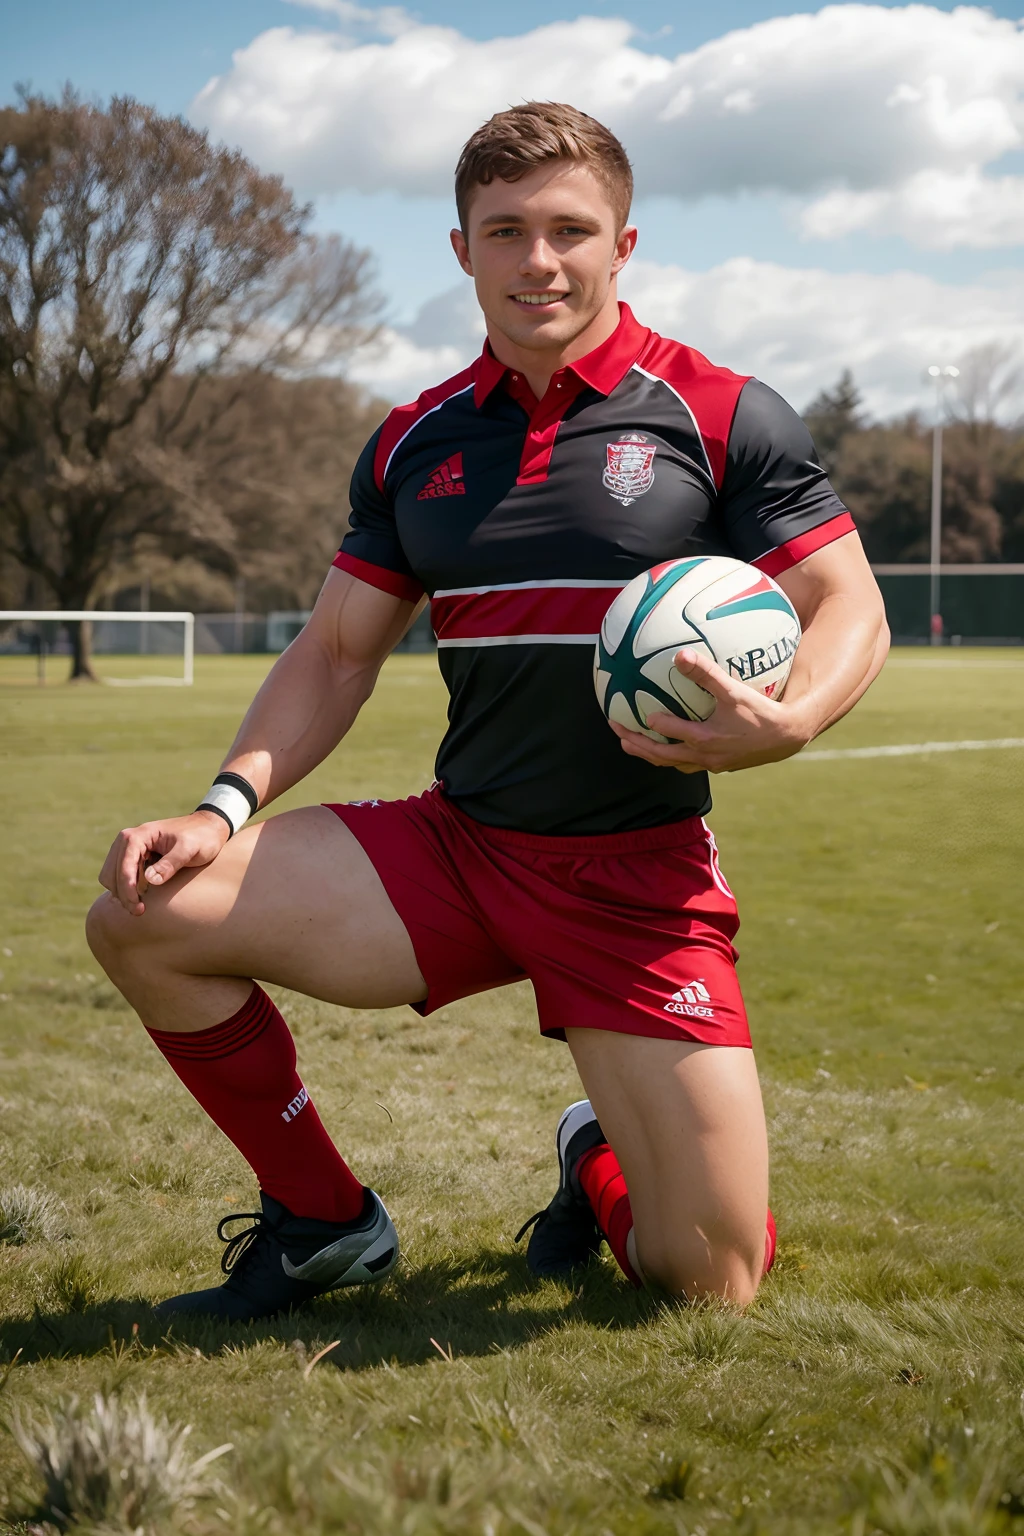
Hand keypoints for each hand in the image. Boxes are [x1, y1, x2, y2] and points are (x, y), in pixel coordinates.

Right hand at [98, 811, 230, 914]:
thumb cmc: (201, 837)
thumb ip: (171, 863)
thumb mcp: (190, 849)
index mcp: (139, 835)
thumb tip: (149, 880)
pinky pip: (119, 876)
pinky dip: (124, 889)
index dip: (128, 888)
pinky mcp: (132, 857)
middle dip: (123, 894)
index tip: (138, 906)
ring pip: (111, 876)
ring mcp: (128, 848)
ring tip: (139, 908)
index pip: (124, 865)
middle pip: (112, 873)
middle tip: (139, 912)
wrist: (207, 828)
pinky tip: (140, 899)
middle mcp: (127, 840)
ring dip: (121, 894)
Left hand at [611, 648, 813, 774]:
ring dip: (652, 755)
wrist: (787, 737)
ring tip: (635, 745)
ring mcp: (711, 764)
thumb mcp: (733, 690)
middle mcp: (704, 756)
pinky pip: (689, 763)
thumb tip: (680, 654)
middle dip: (637, 745)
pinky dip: (674, 756)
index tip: (636, 713)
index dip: (651, 724)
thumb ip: (706, 673)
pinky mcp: (720, 766)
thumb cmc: (762, 712)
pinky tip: (672, 744)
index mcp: (703, 739)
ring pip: (673, 764)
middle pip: (661, 756)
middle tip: (618, 733)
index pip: (668, 732)